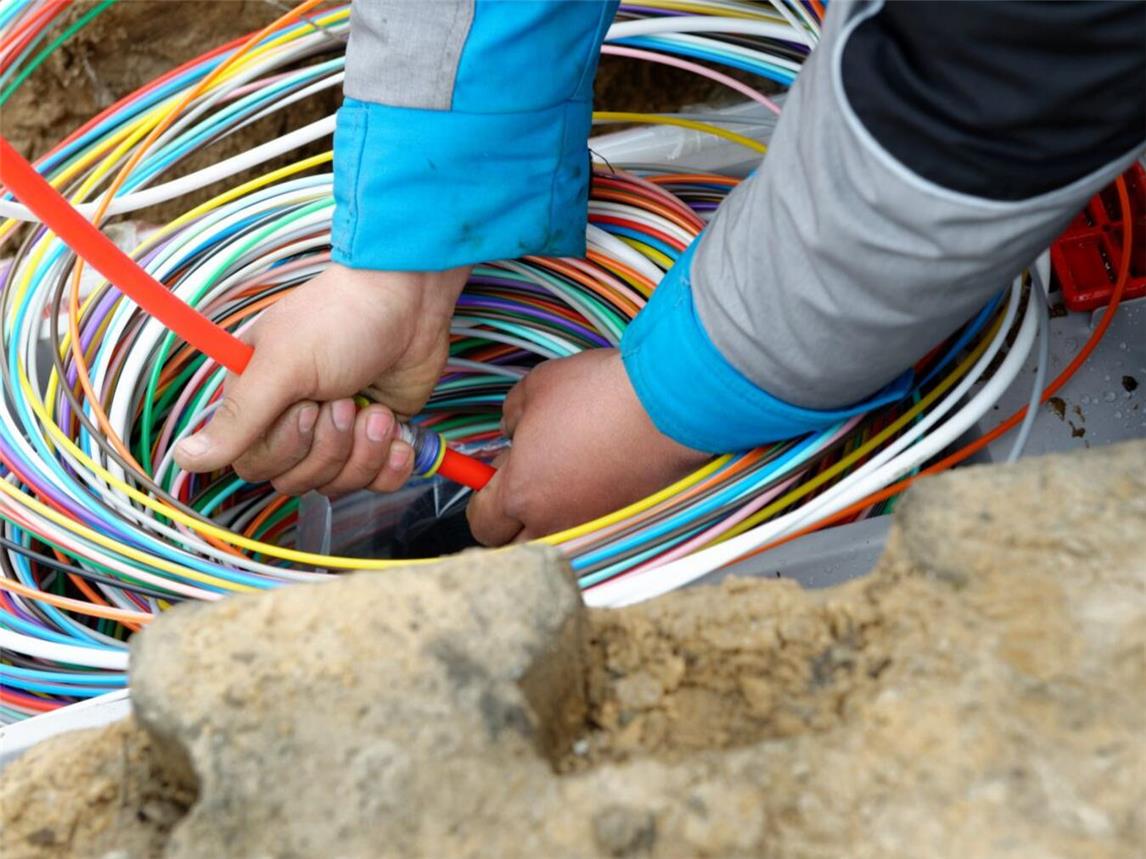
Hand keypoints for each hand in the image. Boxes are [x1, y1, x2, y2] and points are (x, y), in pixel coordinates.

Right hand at [174, 263, 468, 495]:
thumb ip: (237, 418)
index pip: (255, 465)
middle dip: (329, 446)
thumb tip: (184, 458)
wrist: (410, 302)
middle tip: (344, 398)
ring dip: (364, 451)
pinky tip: (395, 432)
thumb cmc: (340, 320)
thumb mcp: (282, 365)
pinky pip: (377, 482)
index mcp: (259, 402)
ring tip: (375, 410)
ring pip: (338, 483)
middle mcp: (294, 422)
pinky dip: (390, 464)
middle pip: (296, 480)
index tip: (309, 406)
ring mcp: (338, 433)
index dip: (287, 447)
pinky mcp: (377, 439)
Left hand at [466, 349, 709, 544]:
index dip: (482, 498)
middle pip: (514, 547)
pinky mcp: (624, 525)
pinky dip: (587, 516)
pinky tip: (599, 479)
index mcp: (521, 494)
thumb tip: (512, 431)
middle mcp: (554, 523)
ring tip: (566, 480)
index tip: (494, 473)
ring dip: (549, 521)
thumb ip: (511, 416)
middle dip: (512, 520)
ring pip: (554, 544)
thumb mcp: (535, 388)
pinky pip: (591, 534)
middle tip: (528, 479)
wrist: (669, 404)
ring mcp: (592, 528)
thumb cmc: (598, 394)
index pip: (482, 522)